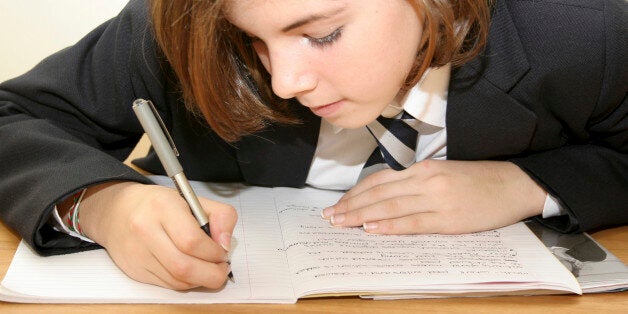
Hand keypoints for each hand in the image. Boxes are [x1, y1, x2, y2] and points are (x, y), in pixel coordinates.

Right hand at [78, 181, 236, 289]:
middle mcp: (145, 230)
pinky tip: (191, 270)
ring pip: (177, 280)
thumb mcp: (192, 198)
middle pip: (184, 266)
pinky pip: (168, 285)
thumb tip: (225, 244)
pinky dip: (186, 282)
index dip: (214, 252)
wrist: (116, 211)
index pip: (192, 241)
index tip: (223, 252)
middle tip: (222, 268)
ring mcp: (137, 253)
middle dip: (211, 273)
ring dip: (200, 279)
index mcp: (162, 207)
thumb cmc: (157, 205)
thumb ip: (219, 216)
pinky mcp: (135, 270)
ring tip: (208, 268)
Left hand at [321, 160, 545, 234]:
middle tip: (329, 216)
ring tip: (341, 223)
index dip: (355, 193)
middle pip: (378, 193)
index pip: (379, 180)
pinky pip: (412, 223)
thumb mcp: (443, 172)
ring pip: (389, 207)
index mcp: (423, 168)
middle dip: (350, 205)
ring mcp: (436, 199)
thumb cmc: (477, 180)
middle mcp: (425, 180)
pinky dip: (389, 226)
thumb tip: (385, 196)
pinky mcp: (448, 218)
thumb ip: (414, 182)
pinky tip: (371, 230)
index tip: (338, 203)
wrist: (514, 184)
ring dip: (361, 216)